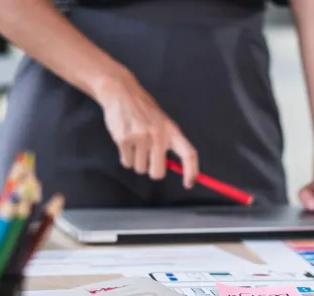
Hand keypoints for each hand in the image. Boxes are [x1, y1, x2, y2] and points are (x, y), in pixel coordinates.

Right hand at [94, 71, 198, 187]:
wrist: (122, 93)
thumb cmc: (143, 111)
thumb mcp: (162, 122)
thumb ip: (168, 143)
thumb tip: (176, 167)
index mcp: (172, 130)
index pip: (189, 154)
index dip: (191, 171)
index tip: (189, 184)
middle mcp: (158, 134)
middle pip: (158, 172)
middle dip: (151, 170)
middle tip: (147, 158)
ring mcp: (141, 137)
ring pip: (140, 169)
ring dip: (136, 161)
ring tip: (134, 143)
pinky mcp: (124, 139)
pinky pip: (127, 163)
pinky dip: (125, 157)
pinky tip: (126, 142)